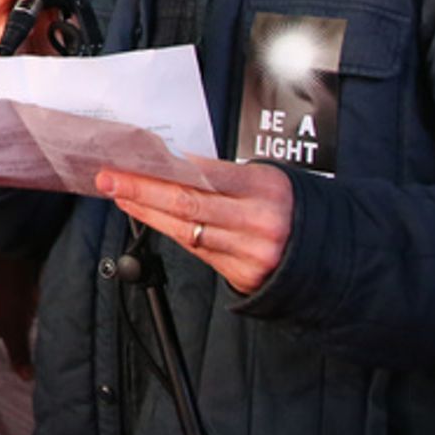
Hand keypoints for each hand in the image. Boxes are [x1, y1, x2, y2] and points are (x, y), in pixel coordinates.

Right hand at [0, 253, 37, 382]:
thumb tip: (25, 379)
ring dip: (16, 357)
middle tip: (22, 388)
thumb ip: (18, 355)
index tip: (8, 396)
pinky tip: (33, 356)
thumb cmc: (10, 300)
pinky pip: (13, 338)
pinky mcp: (8, 318)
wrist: (18, 269)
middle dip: (8, 370)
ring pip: (6, 348)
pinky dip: (21, 346)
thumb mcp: (14, 330)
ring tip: (30, 376)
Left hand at [95, 159, 294, 295]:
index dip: (165, 169)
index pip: (205, 175)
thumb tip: (175, 164)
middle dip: (142, 190)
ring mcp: (249, 251)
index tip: (135, 160)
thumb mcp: (266, 179)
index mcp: (264, 188)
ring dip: (147, 213)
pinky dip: (169, 232)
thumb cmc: (287, 207)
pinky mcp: (241, 275)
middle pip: (187, 203)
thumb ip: (225, 176)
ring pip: (186, 230)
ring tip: (121, 196)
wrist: (325, 254)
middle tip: (110, 178)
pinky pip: (197, 250)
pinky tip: (150, 218)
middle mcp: (257, 221)